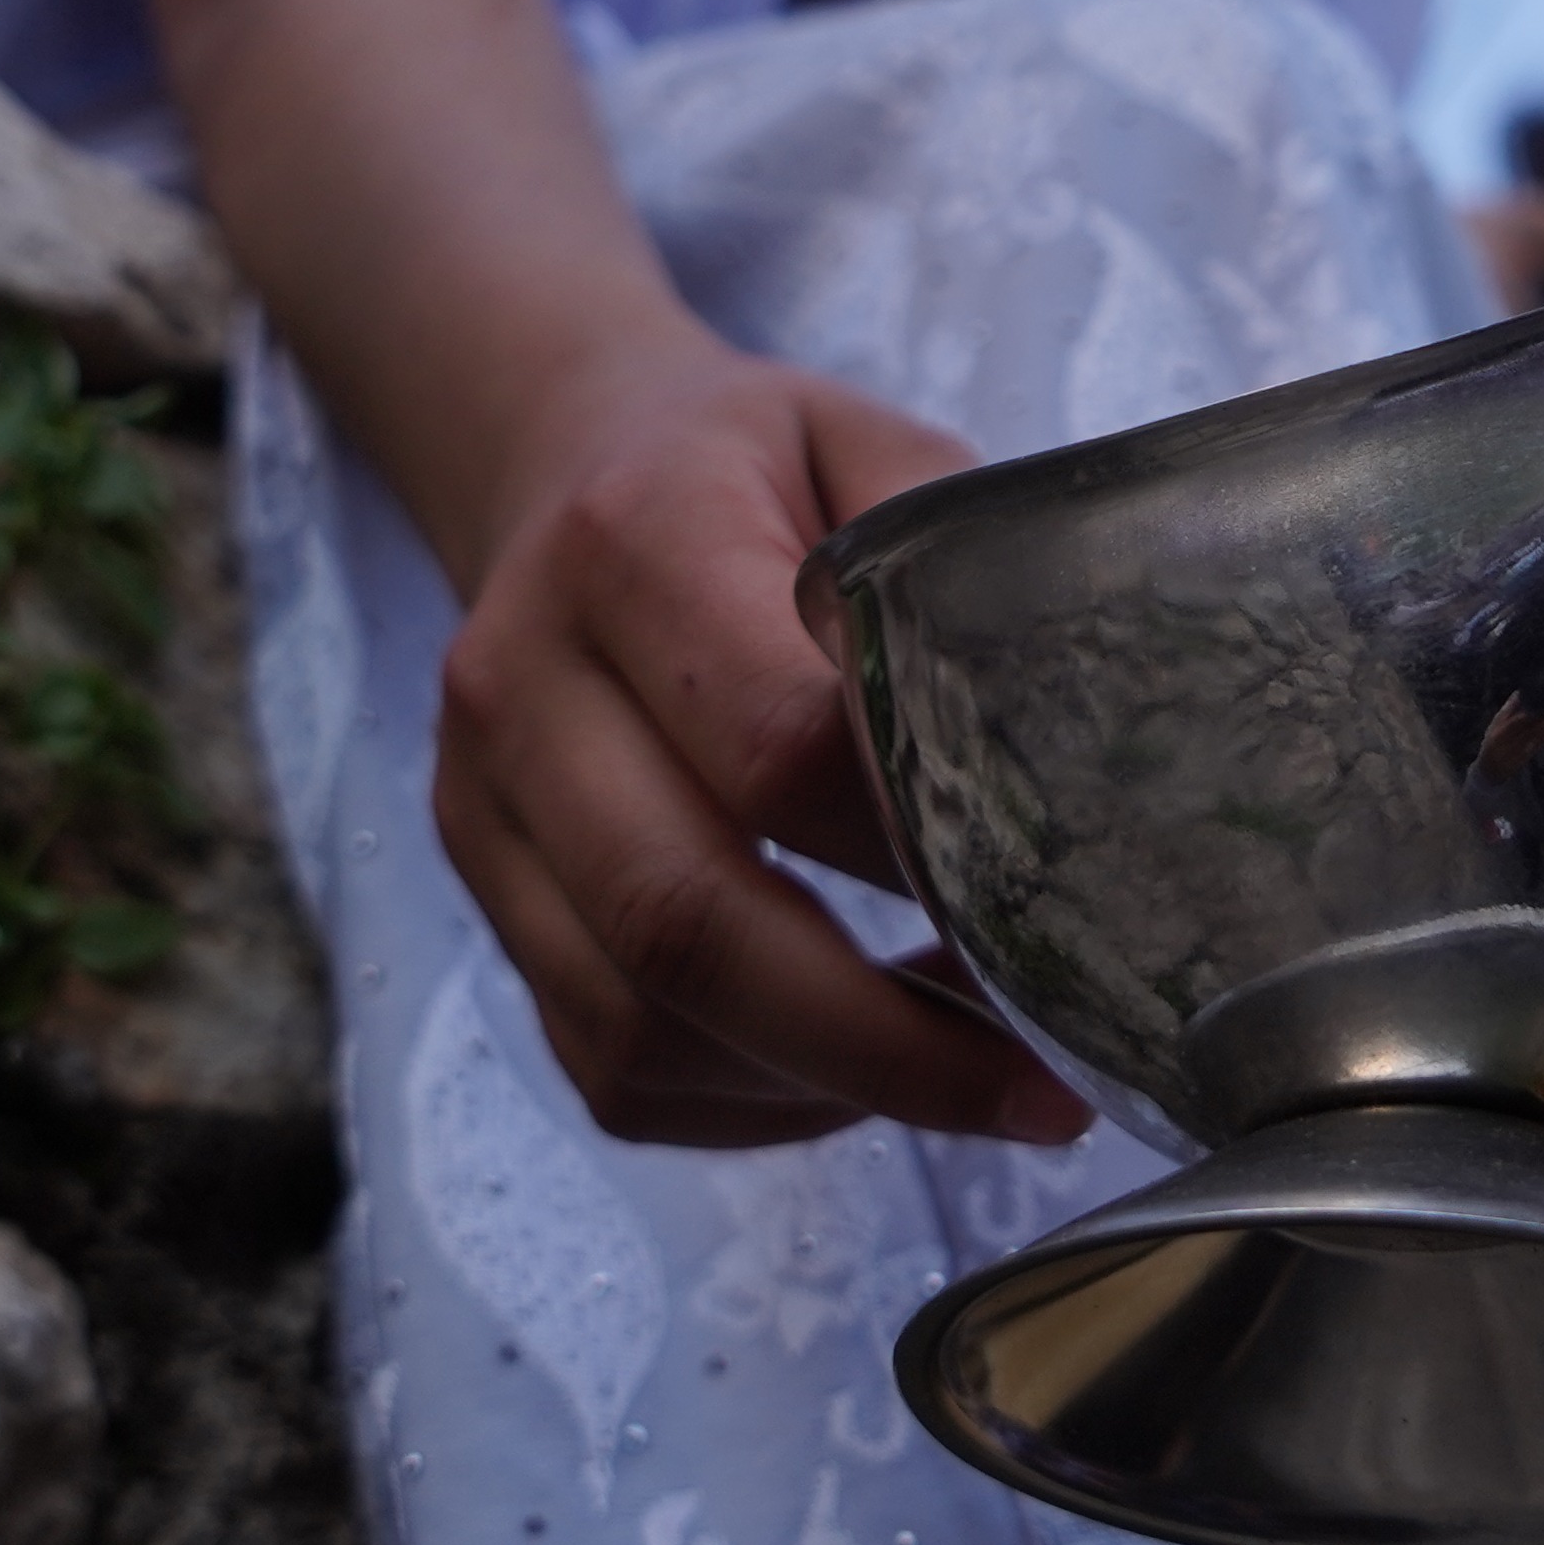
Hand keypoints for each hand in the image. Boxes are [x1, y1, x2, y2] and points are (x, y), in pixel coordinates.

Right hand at [430, 341, 1087, 1152]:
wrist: (558, 461)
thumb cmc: (745, 468)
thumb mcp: (863, 443)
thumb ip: (948, 561)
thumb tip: (1060, 742)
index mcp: (632, 544)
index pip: (773, 744)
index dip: (917, 853)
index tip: (1054, 915)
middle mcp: (524, 685)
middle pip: (684, 921)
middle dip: (883, 1042)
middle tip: (1041, 1088)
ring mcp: (483, 809)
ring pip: (636, 1026)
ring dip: (825, 1086)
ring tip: (974, 1076)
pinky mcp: (486, 898)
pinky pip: (610, 1066)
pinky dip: (752, 1101)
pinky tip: (863, 1065)